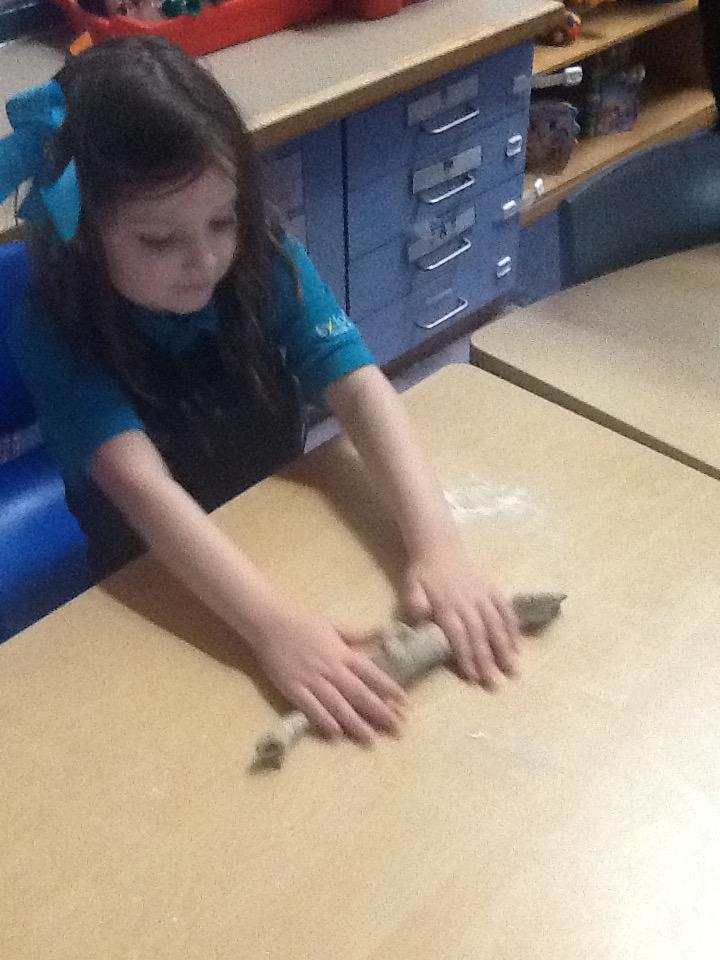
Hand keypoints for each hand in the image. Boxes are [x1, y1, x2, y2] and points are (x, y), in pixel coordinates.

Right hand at [249, 614, 406, 742]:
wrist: (269, 622)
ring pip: (338, 705)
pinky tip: (336, 734)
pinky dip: (324, 720)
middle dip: (380, 711)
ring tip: (372, 739)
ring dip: (355, 723)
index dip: (388, 688)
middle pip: (359, 693)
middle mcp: (331, 668)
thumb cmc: (303, 622)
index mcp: (342, 652)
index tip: (404, 703)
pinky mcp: (293, 689)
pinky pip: (311, 708)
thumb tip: (382, 633)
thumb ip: (357, 635)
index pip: (371, 673)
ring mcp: (311, 680)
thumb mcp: (334, 625)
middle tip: (397, 728)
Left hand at [400, 540, 520, 687]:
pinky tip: (519, 645)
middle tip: (496, 682)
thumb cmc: (423, 572)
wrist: (440, 545)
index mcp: (446, 604)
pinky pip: (506, 609)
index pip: (457, 634)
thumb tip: (423, 618)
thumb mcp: (411, 586)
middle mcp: (468, 601)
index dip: (466, 655)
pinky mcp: (493, 589)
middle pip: (479, 633)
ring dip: (505, 646)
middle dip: (488, 659)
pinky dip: (514, 628)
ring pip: (496, 623)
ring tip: (512, 668)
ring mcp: (483, 595)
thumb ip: (415, 603)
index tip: (474, 676)